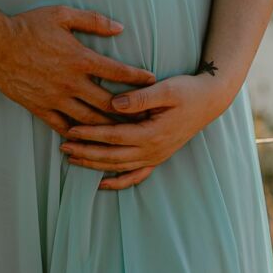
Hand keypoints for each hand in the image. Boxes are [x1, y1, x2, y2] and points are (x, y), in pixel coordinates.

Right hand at [0, 6, 157, 135]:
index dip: (137, 78)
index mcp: (80, 58)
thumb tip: (120, 28)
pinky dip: (77, 134)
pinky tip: (87, 139)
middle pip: (107, 104)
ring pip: (88, 120)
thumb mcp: (62, 14)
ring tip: (123, 133)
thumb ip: (93, 20)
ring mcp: (55, 98)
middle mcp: (71, 82)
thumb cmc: (29, 25)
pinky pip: (62, 126)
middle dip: (129, 112)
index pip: (117, 72)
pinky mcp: (40, 107)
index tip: (152, 81)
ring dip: (107, 127)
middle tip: (145, 118)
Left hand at [59, 72, 232, 190]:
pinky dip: (118, 181)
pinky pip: (136, 176)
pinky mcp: (158, 157)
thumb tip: (114, 103)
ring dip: (95, 164)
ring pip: (119, 166)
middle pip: (112, 155)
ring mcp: (156, 156)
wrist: (210, 101)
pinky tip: (102, 183)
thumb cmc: (187, 91)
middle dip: (86, 152)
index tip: (70, 129)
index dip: (91, 134)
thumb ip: (140, 97)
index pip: (114, 136)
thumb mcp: (166, 89)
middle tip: (63, 147)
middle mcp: (153, 150)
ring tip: (73, 159)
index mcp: (152, 133)